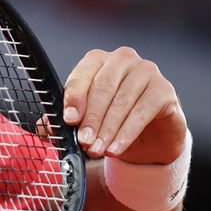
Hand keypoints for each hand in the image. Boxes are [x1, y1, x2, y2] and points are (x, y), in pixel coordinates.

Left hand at [61, 47, 185, 164]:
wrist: (150, 139)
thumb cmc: (114, 123)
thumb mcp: (87, 123)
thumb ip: (65, 122)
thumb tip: (46, 127)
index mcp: (99, 60)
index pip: (83, 74)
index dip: (74, 97)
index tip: (68, 120)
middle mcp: (123, 59)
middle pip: (103, 87)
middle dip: (91, 118)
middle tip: (84, 142)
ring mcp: (146, 71)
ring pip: (122, 101)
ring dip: (108, 129)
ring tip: (97, 150)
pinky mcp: (164, 89)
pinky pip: (143, 111)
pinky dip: (127, 133)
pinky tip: (115, 149)